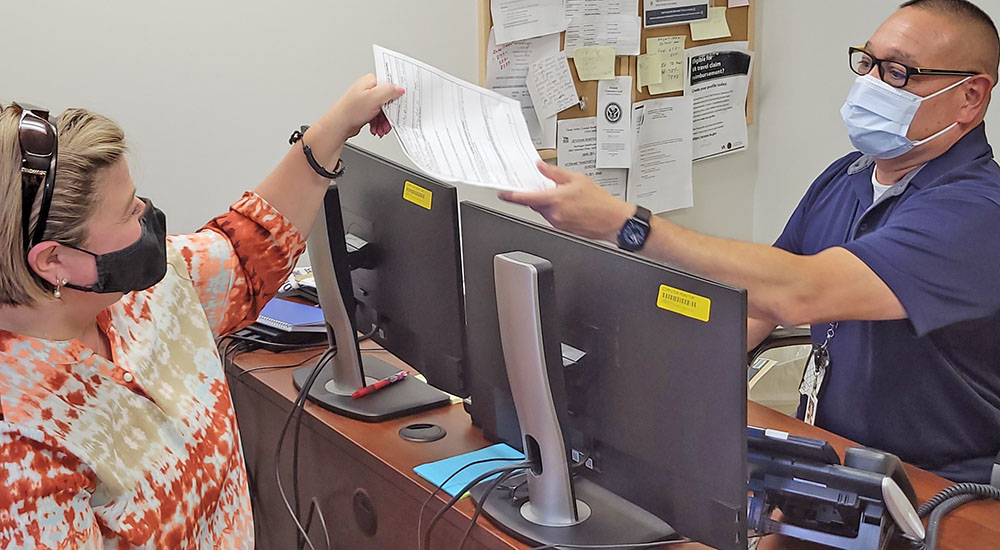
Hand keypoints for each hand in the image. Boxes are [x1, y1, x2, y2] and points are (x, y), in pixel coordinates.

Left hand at [318, 73, 403, 142]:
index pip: (391, 85)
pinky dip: (379, 124)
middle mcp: (368, 89)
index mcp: (370, 81)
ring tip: (380, 129)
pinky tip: (376, 129)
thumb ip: (390, 91)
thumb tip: (400, 89)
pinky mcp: (366, 110)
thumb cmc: (350, 111)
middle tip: (388, 122)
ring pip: (384, 110)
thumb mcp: (374, 97)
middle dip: (389, 114)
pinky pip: (378, 116)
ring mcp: (367, 100)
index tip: (398, 106)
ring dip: (384, 121)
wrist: (338, 125)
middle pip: (388, 100)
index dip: (396, 97)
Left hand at [499, 161, 635, 241]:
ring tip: (566, 197)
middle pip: (534, 203)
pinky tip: (569, 206)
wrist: (613, 221)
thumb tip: (541, 166)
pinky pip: (551, 217)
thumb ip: (555, 172)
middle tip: (549, 187)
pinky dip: (555, 210)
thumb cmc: (600, 202)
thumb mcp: (577, 179)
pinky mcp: (562, 229)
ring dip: (547, 202)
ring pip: (543, 211)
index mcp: (555, 200)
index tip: (503, 194)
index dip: (512, 196)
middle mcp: (554, 214)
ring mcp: (557, 223)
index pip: (526, 198)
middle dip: (537, 194)